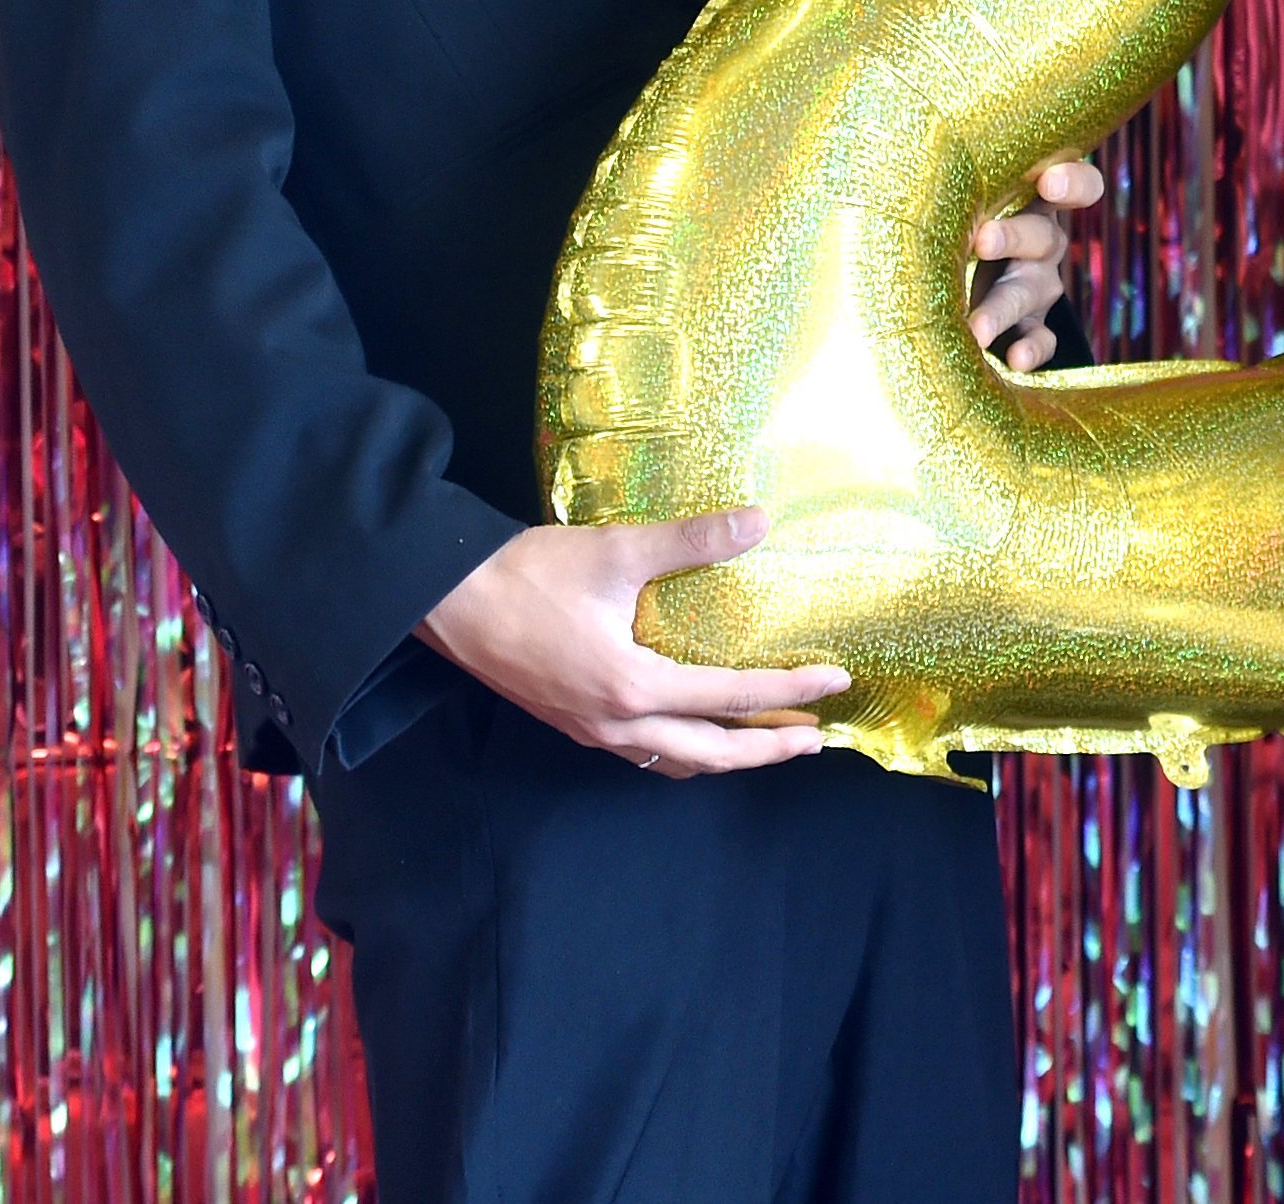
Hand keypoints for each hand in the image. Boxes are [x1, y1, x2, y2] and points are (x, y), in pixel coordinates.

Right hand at [418, 511, 847, 774]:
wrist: (447, 601)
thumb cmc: (530, 575)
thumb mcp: (617, 551)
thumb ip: (691, 541)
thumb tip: (758, 521)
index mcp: (634, 687)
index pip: (733, 697)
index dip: (790, 691)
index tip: (835, 683)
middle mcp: (617, 725)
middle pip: (711, 753)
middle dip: (768, 750)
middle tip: (815, 740)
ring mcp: (591, 731)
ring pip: (674, 762)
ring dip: (726, 755)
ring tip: (766, 741)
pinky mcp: (572, 722)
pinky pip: (643, 754)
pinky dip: (682, 751)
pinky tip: (692, 731)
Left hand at [968, 154, 1101, 371]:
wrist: (955, 270)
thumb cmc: (955, 215)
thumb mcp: (962, 194)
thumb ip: (948, 180)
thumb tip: (895, 148)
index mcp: (1031, 200)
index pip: (1077, 184)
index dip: (1072, 182)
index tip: (1049, 183)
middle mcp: (1042, 242)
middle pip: (1041, 236)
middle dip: (1012, 237)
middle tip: (981, 242)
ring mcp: (1038, 286)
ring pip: (1029, 293)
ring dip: (1002, 309)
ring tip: (976, 329)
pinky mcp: (1030, 327)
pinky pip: (1041, 340)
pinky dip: (1030, 350)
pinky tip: (1014, 359)